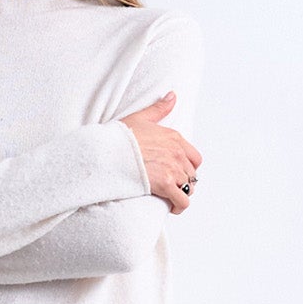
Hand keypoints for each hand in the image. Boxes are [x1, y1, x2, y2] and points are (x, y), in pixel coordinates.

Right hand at [120, 92, 201, 213]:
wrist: (108, 152)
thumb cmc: (119, 137)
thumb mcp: (141, 117)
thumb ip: (159, 108)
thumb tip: (173, 95)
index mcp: (174, 137)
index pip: (195, 158)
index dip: (188, 168)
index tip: (177, 174)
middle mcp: (177, 153)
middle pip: (192, 174)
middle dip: (183, 182)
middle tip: (170, 188)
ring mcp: (173, 168)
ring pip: (189, 188)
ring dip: (181, 194)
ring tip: (169, 198)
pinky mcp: (166, 184)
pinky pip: (183, 200)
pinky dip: (179, 206)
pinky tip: (171, 207)